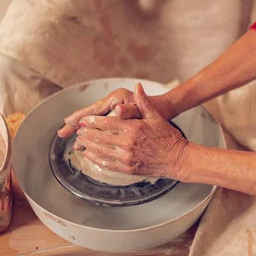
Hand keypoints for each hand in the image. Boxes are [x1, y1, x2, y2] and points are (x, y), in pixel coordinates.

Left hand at [74, 83, 188, 178]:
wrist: (177, 159)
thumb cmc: (168, 137)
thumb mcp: (156, 117)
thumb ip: (143, 102)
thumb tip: (138, 86)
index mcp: (133, 129)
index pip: (106, 124)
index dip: (92, 122)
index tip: (83, 121)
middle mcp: (127, 144)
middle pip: (100, 138)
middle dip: (87, 134)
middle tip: (78, 131)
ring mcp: (126, 158)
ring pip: (101, 151)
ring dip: (88, 146)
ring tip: (80, 142)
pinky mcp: (127, 169)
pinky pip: (107, 164)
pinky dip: (96, 159)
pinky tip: (89, 155)